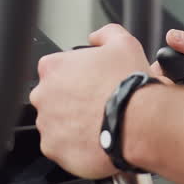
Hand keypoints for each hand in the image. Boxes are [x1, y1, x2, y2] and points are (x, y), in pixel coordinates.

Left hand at [28, 23, 150, 178]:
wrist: (139, 122)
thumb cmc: (129, 85)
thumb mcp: (123, 43)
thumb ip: (105, 34)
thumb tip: (96, 38)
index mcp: (54, 67)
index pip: (56, 69)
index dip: (76, 76)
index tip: (91, 84)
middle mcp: (43, 95)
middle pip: (52, 97)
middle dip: (71, 102)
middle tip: (96, 105)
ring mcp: (47, 124)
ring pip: (56, 124)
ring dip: (72, 124)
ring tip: (98, 124)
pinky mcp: (53, 149)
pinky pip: (61, 147)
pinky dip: (74, 146)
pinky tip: (94, 140)